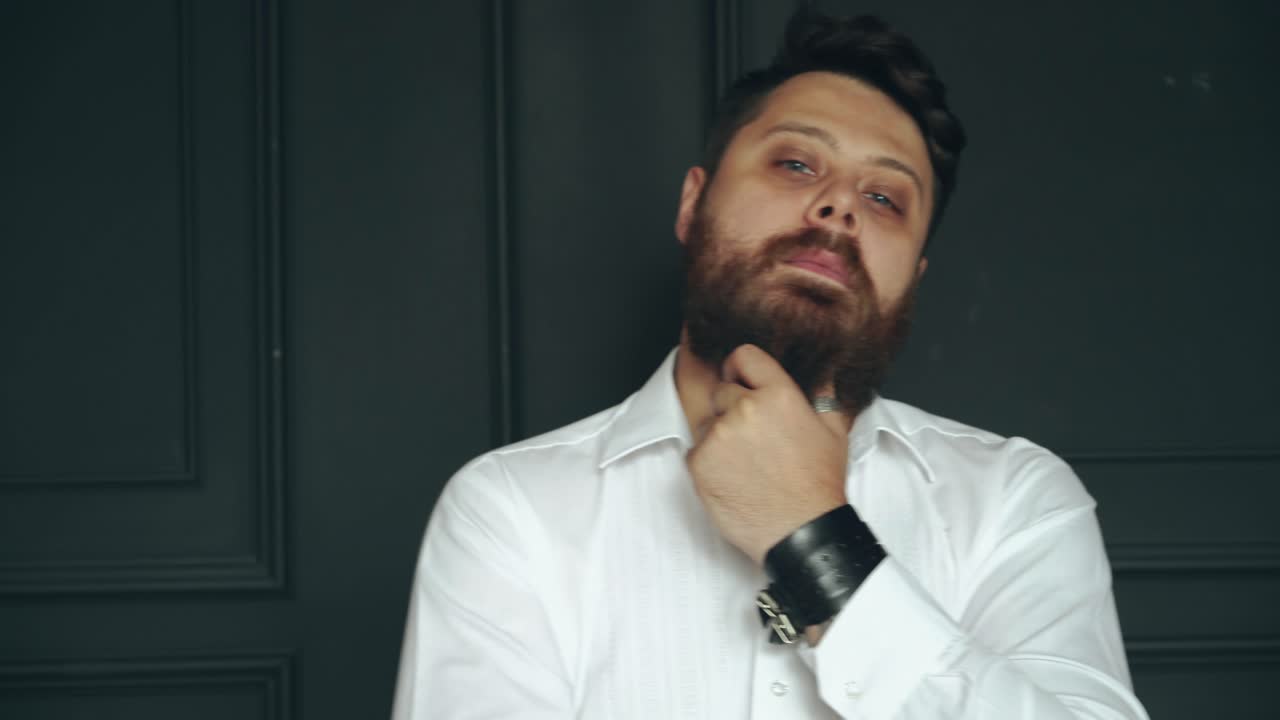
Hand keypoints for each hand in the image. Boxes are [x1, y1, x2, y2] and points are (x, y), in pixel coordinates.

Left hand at [686, 344, 849, 565]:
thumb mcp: (834, 434)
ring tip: (745, 463)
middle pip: (723, 390)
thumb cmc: (818, 487)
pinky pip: (696, 450)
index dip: (741, 369)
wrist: (801, 533)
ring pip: (707, 421)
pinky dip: (709, 462)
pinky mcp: (699, 462)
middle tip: (752, 438)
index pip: (743, 355)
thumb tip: (823, 381)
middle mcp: (745, 408)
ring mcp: (719, 435)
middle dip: (733, 408)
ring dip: (719, 436)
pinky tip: (733, 479)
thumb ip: (825, 400)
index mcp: (779, 394)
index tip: (741, 381)